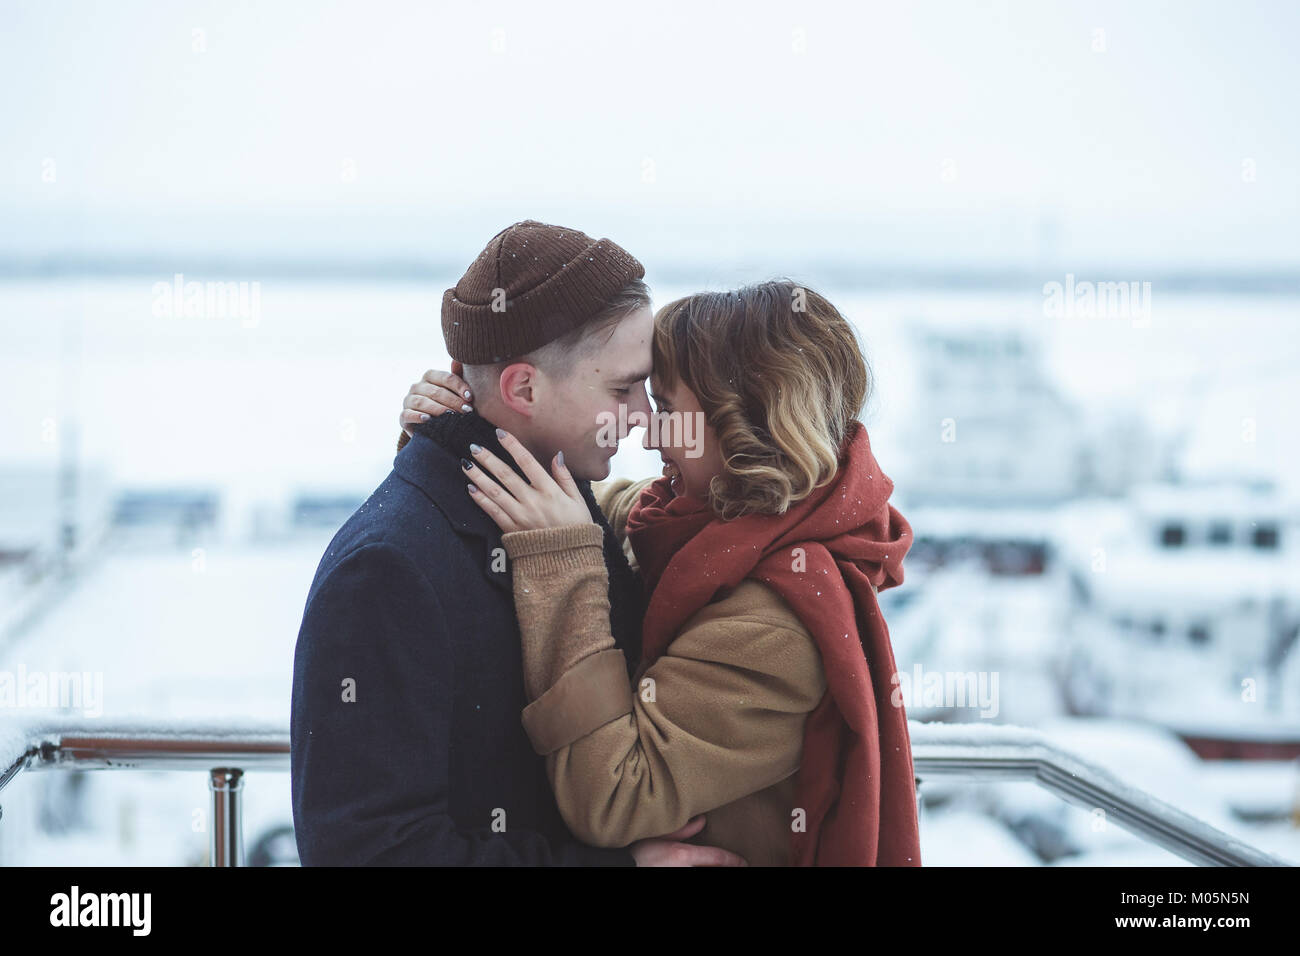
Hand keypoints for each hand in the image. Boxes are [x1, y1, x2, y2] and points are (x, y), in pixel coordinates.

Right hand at [400, 362, 474, 436]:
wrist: (431, 427)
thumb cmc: (446, 405)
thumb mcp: (454, 392)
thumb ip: (457, 378)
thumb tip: (458, 360)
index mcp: (430, 376)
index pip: (446, 378)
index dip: (459, 386)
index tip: (470, 397)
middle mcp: (417, 386)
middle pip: (436, 391)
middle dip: (453, 401)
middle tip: (467, 411)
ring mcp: (408, 400)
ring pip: (422, 402)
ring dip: (438, 410)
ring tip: (452, 417)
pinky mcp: (403, 416)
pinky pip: (407, 414)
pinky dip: (417, 416)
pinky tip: (428, 420)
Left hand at [463, 428, 592, 532]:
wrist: (568, 561)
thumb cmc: (576, 528)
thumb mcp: (578, 500)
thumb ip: (565, 477)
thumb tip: (557, 455)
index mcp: (550, 491)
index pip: (528, 462)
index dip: (513, 446)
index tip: (500, 434)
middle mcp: (532, 501)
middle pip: (506, 475)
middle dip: (488, 459)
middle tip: (474, 447)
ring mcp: (520, 516)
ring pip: (495, 492)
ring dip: (478, 477)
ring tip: (466, 464)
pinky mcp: (511, 530)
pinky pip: (492, 512)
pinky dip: (480, 500)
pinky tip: (471, 489)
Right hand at [629, 815, 747, 866]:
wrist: (620, 866)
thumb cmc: (635, 850)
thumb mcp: (658, 834)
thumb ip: (682, 829)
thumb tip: (702, 820)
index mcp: (684, 856)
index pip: (716, 858)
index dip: (733, 860)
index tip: (744, 863)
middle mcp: (685, 872)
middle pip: (711, 870)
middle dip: (720, 867)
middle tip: (735, 865)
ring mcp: (678, 877)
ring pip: (699, 873)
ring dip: (706, 868)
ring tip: (716, 866)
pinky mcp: (671, 879)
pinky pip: (689, 875)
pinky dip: (692, 871)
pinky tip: (690, 867)